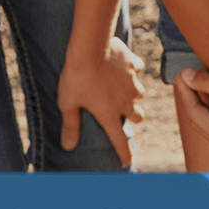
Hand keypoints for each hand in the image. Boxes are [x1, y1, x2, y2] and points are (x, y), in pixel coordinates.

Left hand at [58, 36, 144, 166]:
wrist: (91, 47)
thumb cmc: (76, 77)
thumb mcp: (68, 103)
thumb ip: (70, 125)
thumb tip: (68, 146)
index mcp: (109, 114)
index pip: (120, 140)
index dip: (124, 153)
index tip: (127, 161)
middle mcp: (125, 101)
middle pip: (138, 117)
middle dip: (134, 118)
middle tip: (124, 115)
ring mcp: (132, 83)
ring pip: (140, 94)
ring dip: (134, 94)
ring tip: (123, 90)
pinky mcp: (133, 64)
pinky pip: (138, 70)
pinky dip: (133, 70)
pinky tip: (125, 66)